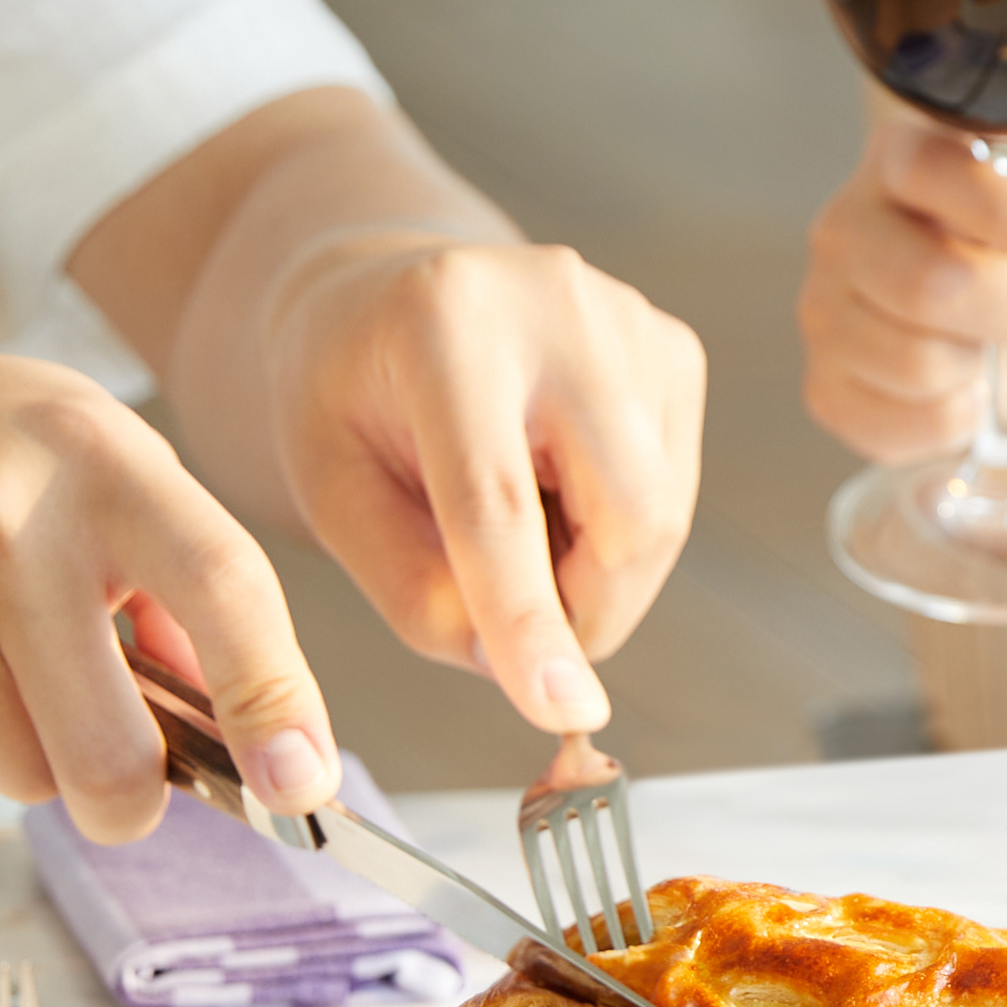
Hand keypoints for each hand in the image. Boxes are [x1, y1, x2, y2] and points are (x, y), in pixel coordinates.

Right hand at [0, 333, 330, 847]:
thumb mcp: (66, 445)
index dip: (276, 698)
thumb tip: (247, 712)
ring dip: (24, 755)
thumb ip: (165, 563)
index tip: (299, 781)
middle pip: (116, 754)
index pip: (222, 585)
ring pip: (31, 781)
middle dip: (131, 798)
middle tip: (120, 777)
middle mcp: (6, 528)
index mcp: (90, 456)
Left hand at [258, 235, 700, 738]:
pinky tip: (556, 498)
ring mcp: (630, 322)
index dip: (531, 618)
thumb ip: (413, 591)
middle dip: (585, 613)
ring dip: (596, 578)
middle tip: (516, 634)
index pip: (499, 503)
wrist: (384, 295)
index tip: (560, 711)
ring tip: (516, 537)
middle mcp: (557, 306)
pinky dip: (617, 536)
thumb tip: (514, 669)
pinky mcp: (674, 351)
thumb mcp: (332, 493)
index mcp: (446, 325)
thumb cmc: (347, 392)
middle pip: (628, 515)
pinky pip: (674, 495)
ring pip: (662, 520)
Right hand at [796, 105, 1006, 468]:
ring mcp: (828, 312)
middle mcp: (848, 229)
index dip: (1002, 211)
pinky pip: (906, 423)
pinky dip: (961, 420)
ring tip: (1000, 345)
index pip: (927, 173)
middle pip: (926, 282)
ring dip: (989, 368)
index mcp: (902, 161)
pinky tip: (967, 390)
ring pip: (916, 362)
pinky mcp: (832, 389)